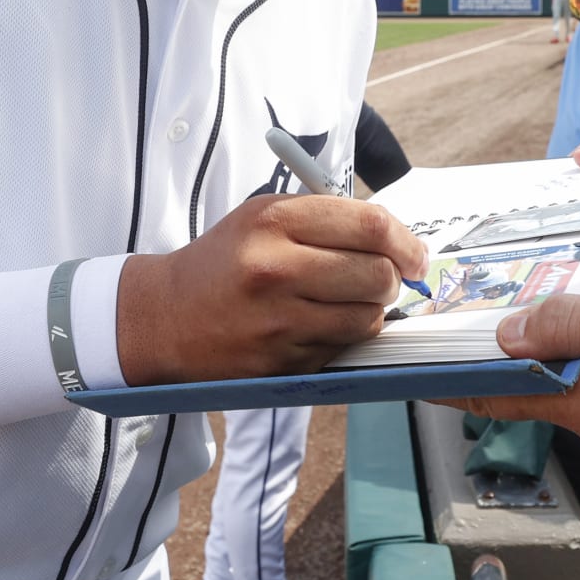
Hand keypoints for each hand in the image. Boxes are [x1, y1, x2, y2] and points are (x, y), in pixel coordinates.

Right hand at [117, 194, 428, 384]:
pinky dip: (345, 336)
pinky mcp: (280, 361)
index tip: (415, 253)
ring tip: (351, 301)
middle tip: (385, 278)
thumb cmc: (224, 262)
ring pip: (367, 317)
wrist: (164, 317)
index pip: (369, 225)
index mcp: (273, 221)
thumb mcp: (263, 217)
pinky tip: (322, 324)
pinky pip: (342, 348)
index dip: (405, 240)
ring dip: (372, 310)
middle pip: (377, 273)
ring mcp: (278, 320)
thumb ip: (327, 220)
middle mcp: (275, 268)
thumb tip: (399, 239)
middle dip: (393, 277)